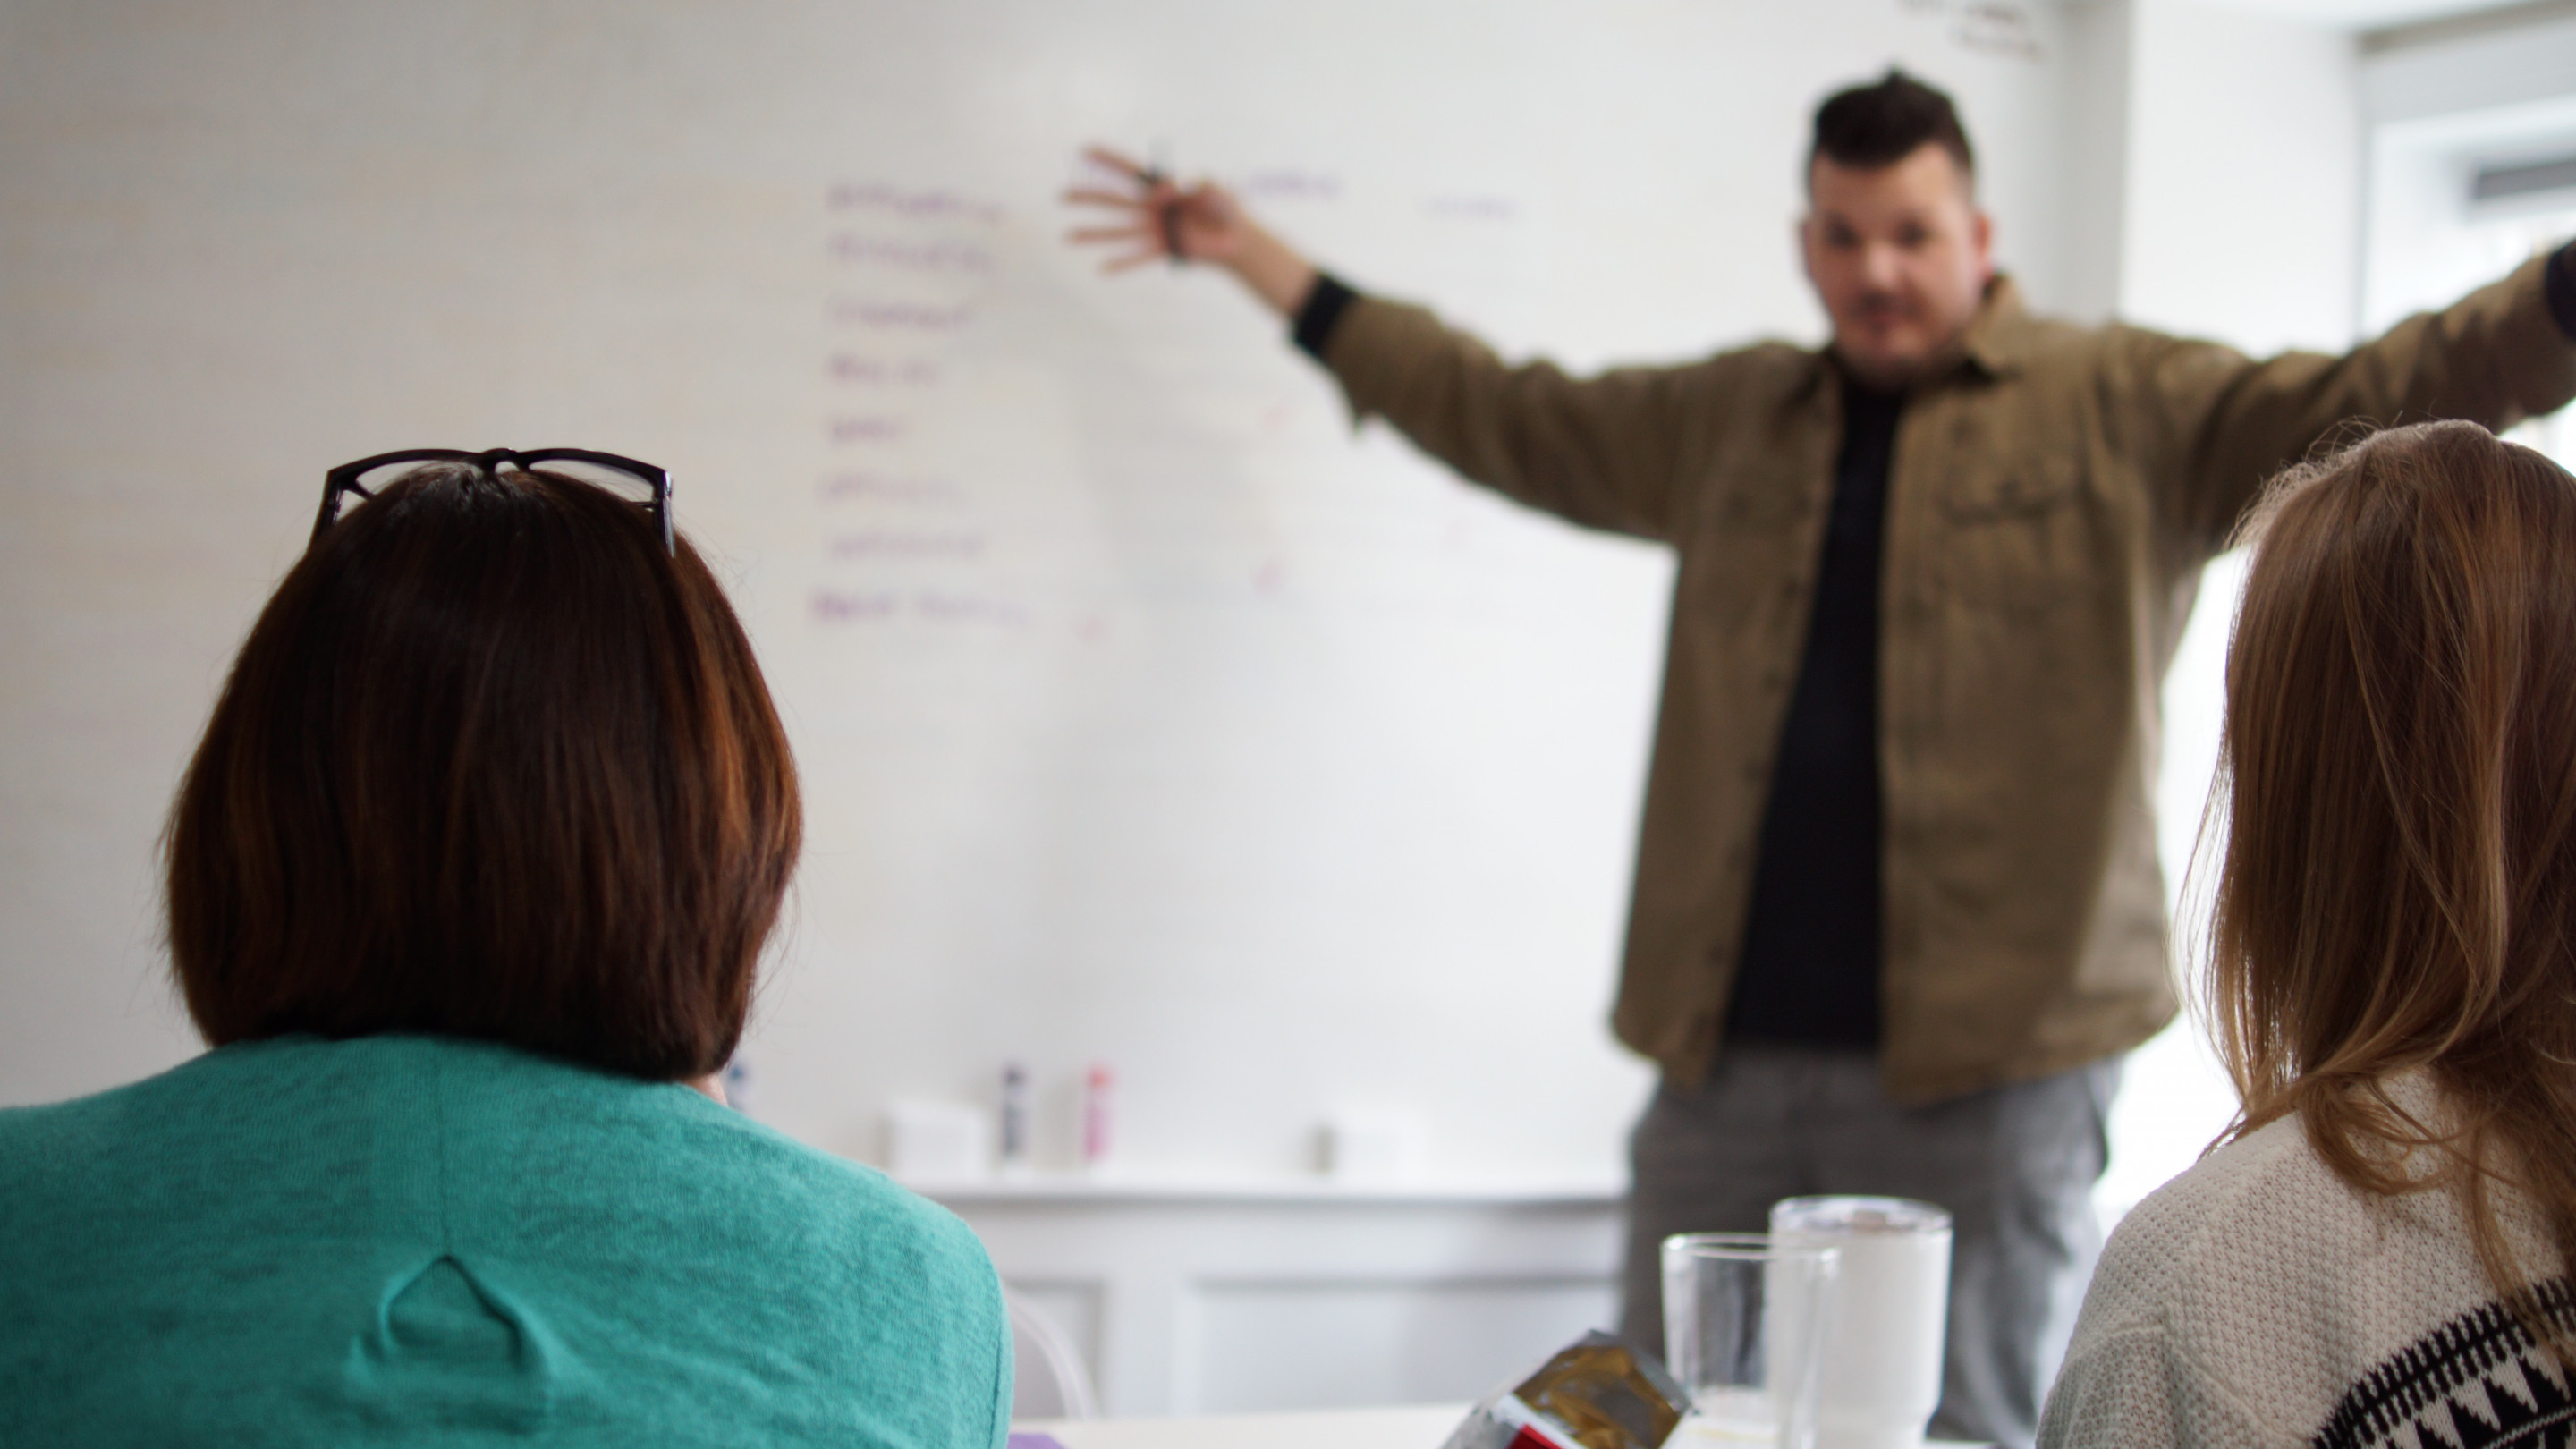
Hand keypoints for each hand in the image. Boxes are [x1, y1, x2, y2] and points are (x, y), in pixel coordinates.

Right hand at [1064, 146, 1255, 268]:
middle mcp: (1153, 209)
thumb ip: (1188, 184)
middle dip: (1088, 197)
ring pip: (1118, 231)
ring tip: (1068, 237)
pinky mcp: (1164, 250)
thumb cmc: (1226, 208)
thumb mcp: (1211, 188)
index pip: (1130, 171)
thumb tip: (1161, 194)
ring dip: (1093, 234)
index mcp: (1163, 188)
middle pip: (1114, 201)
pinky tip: (1101, 269)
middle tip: (1061, 195)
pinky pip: (1138, 257)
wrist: (1238, 238)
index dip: (1107, 160)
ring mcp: (1156, 230)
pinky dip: (1122, 263)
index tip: (1084, 150)